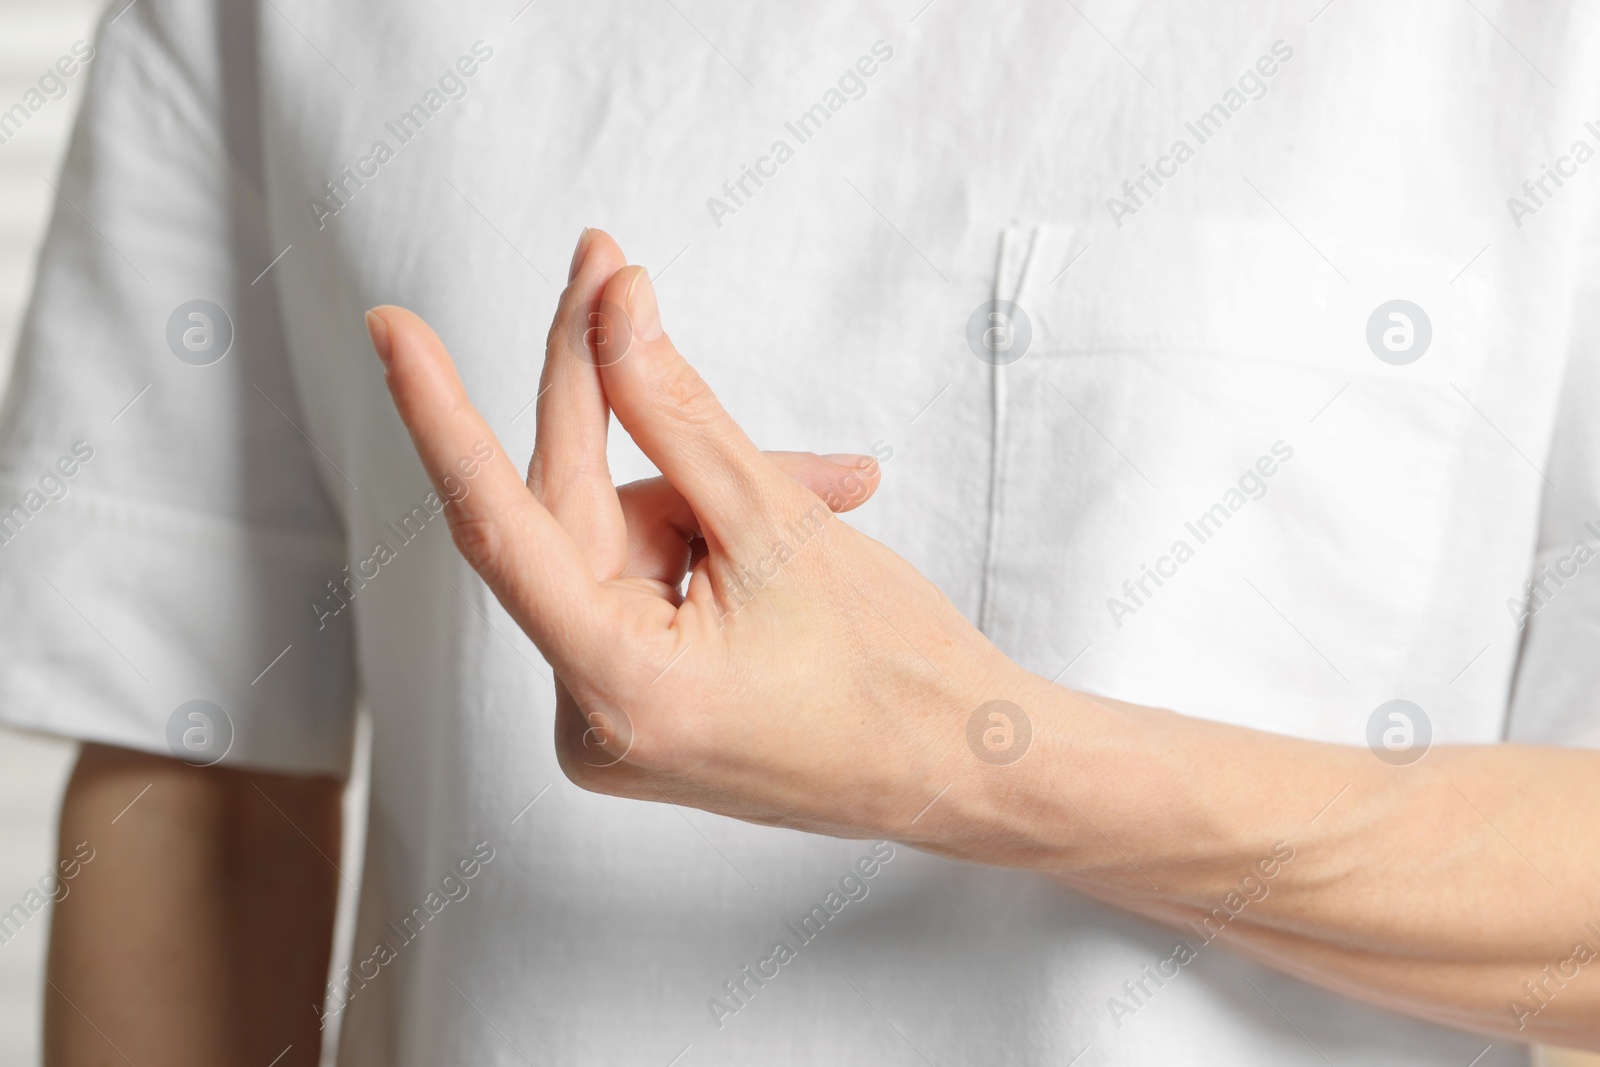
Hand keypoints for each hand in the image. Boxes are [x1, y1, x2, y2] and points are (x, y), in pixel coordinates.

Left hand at [365, 229, 1033, 846]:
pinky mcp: (636, 713)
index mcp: (623, 691)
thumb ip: (680, 413)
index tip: (393, 330)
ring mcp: (611, 725)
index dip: (442, 418)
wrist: (961, 769)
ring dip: (704, 495)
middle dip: (625, 413)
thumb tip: (612, 312)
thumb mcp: (781, 523)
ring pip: (618, 546)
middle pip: (571, 519)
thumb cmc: (894, 669)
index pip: (501, 529)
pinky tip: (789, 536)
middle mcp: (593, 723)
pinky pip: (638, 587)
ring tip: (820, 498)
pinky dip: (703, 541)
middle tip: (619, 280)